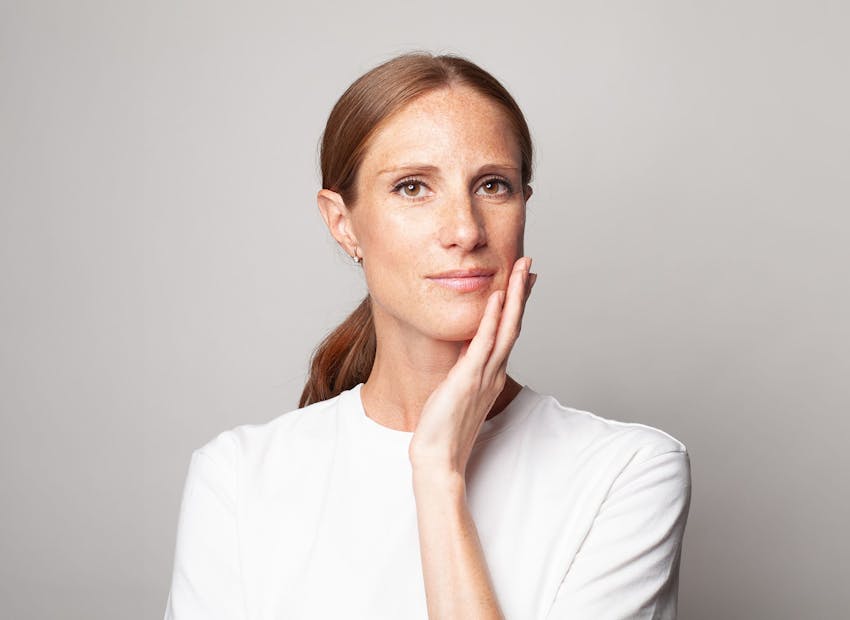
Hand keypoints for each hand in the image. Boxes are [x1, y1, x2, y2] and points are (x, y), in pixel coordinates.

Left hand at [408, 256, 537, 476]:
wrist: (438, 457)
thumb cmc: (445, 428)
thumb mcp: (458, 391)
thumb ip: (466, 370)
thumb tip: (467, 350)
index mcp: (492, 375)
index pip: (508, 332)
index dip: (517, 305)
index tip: (523, 280)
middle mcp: (494, 372)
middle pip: (514, 324)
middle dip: (522, 292)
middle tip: (529, 264)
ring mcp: (484, 375)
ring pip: (507, 329)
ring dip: (514, 297)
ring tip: (520, 269)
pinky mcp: (469, 379)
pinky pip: (483, 344)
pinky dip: (492, 319)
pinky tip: (497, 297)